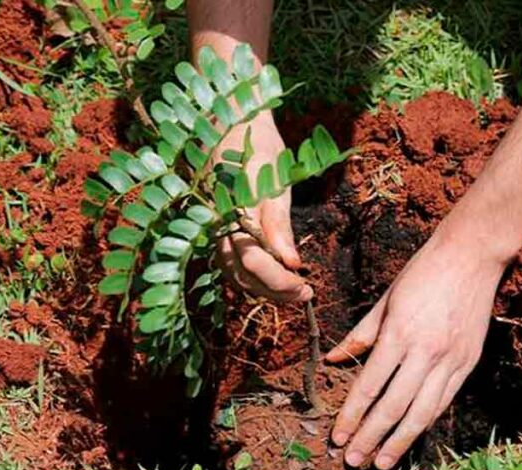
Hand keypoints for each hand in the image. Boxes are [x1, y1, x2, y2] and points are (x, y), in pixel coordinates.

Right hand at [216, 112, 313, 302]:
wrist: (233, 122)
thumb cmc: (256, 145)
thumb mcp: (273, 178)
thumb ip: (278, 222)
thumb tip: (291, 262)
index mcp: (230, 213)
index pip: (253, 263)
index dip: (279, 282)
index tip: (305, 287)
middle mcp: (217, 226)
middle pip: (243, 276)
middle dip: (275, 291)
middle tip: (306, 295)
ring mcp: (215, 229)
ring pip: (236, 274)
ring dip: (265, 288)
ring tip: (295, 291)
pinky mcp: (219, 229)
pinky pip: (233, 263)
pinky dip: (254, 277)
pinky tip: (276, 276)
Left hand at [326, 217, 507, 469]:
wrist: (472, 256)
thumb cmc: (422, 273)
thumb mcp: (385, 300)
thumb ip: (360, 335)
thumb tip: (334, 361)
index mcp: (399, 334)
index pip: (370, 386)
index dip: (352, 415)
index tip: (338, 437)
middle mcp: (426, 352)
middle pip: (394, 407)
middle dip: (371, 437)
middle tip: (353, 461)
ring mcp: (451, 360)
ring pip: (422, 413)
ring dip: (400, 441)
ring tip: (381, 463)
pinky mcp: (468, 362)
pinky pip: (443, 401)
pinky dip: (425, 422)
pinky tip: (411, 437)